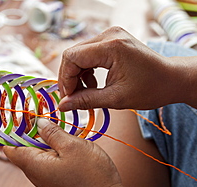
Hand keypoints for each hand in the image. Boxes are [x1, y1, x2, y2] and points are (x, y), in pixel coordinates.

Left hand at [3, 118, 128, 186]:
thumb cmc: (90, 176)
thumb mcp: (71, 146)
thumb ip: (52, 132)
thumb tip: (38, 122)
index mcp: (32, 164)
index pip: (8, 147)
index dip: (12, 131)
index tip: (23, 116)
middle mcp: (35, 173)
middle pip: (23, 148)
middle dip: (31, 132)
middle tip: (44, 117)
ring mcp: (45, 178)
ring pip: (37, 153)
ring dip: (45, 139)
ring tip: (59, 128)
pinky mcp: (56, 180)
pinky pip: (48, 160)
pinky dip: (54, 149)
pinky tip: (67, 142)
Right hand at [58, 26, 188, 110]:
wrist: (172, 79)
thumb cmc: (151, 88)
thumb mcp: (116, 98)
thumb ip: (86, 100)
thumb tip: (62, 105)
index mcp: (111, 46)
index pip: (72, 57)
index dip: (65, 79)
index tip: (68, 98)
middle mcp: (109, 35)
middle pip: (73, 54)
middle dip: (69, 78)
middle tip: (73, 97)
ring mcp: (110, 35)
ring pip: (79, 54)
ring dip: (77, 75)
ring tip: (86, 92)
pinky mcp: (111, 40)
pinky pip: (88, 53)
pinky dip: (86, 70)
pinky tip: (93, 83)